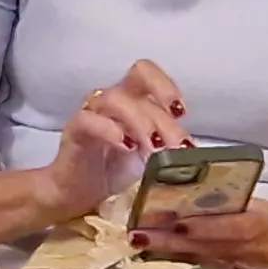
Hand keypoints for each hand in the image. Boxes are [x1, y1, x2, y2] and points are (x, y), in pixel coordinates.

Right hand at [46, 60, 190, 215]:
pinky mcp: (74, 131)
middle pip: (137, 80)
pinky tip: (126, 146)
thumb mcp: (151, 158)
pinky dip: (110, 130)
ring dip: (141, 121)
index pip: (147, 74)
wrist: (78, 195)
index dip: (166, 86)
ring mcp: (91, 113)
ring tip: (154, 148)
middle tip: (176, 145)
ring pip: (114, 98)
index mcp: (133, 101)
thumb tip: (193, 149)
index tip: (182, 113)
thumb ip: (169, 147)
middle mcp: (112, 100)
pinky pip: (88, 119)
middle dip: (162, 114)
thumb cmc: (116, 172)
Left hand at [134, 203, 267, 268]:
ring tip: (139, 242)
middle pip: (199, 245)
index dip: (196, 227)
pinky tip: (157, 253)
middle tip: (137, 234)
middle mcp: (242, 248)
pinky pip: (200, 264)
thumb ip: (233, 201)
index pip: (222, 227)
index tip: (171, 220)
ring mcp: (235, 263)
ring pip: (195, 257)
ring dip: (166, 251)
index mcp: (255, 225)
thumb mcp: (264, 204)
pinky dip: (178, 258)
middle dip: (167, 241)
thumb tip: (197, 191)